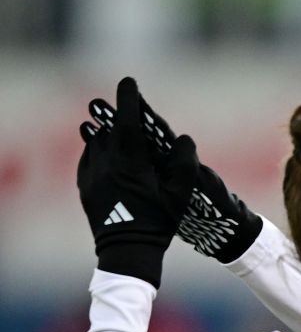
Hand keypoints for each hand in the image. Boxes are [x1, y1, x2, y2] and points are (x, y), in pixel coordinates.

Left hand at [82, 86, 262, 263]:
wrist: (126, 250)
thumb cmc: (158, 223)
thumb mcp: (179, 196)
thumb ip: (183, 164)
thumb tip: (183, 138)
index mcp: (131, 163)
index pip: (128, 122)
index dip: (129, 99)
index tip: (129, 82)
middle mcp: (106, 163)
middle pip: (109, 129)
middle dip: (117, 115)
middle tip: (126, 106)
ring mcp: (92, 174)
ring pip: (96, 142)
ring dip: (107, 134)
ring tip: (117, 131)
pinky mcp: (85, 185)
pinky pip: (89, 158)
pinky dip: (98, 150)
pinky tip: (107, 154)